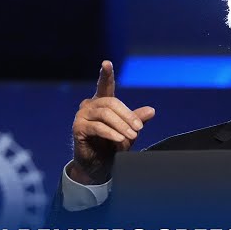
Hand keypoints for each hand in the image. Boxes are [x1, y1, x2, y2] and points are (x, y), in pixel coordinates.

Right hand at [70, 60, 155, 183]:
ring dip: (121, 125)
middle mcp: (90, 106)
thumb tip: (152, 110)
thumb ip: (137, 120)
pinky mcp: (78, 128)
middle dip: (127, 115)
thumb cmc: (112, 146)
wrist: (98, 166)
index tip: (107, 63)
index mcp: (102, 103)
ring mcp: (82, 116)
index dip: (106, 75)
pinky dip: (111, 133)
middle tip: (139, 129)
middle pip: (111, 103)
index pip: (105, 86)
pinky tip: (120, 138)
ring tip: (131, 136)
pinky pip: (97, 127)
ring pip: (105, 114)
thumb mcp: (128, 131)